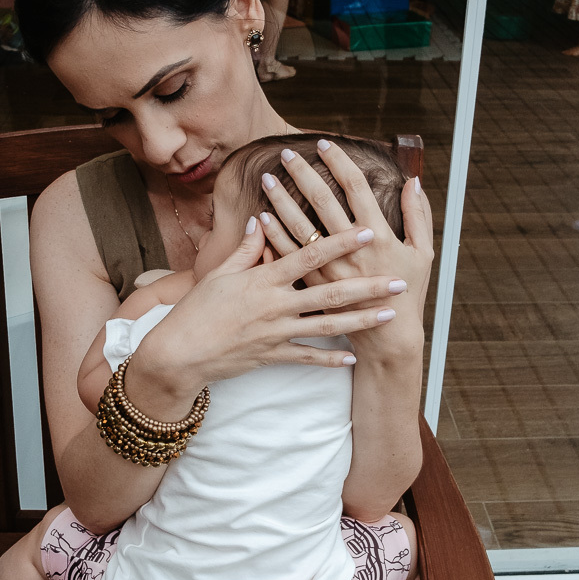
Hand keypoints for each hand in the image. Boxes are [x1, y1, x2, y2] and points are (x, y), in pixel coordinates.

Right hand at [126, 218, 407, 416]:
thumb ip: (247, 248)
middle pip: (330, 293)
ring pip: (328, 326)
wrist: (179, 354)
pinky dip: (332, 359)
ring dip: (361, 321)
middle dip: (368, 287)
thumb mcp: (219, 273)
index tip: (368, 230)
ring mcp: (277, 333)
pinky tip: (354, 357)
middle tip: (399, 281)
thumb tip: (264, 220)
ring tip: (389, 315)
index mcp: (264, 280)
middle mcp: (276, 306)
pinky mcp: (273, 356)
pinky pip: (308, 358)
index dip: (341, 242)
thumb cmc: (196, 310)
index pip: (310, 254)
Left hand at [258, 140, 433, 356]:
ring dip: (282, 201)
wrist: (388, 336)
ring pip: (300, 226)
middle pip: (321, 201)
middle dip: (303, 174)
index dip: (339, 162)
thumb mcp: (423, 253)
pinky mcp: (315, 287)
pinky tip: (262, 219)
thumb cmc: (409, 293)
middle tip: (286, 155)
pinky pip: (290, 257)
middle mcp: (350, 249)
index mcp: (378, 236)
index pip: (355, 187)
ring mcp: (329, 268)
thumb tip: (413, 183)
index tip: (324, 144)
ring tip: (267, 180)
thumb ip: (418, 216)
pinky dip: (275, 237)